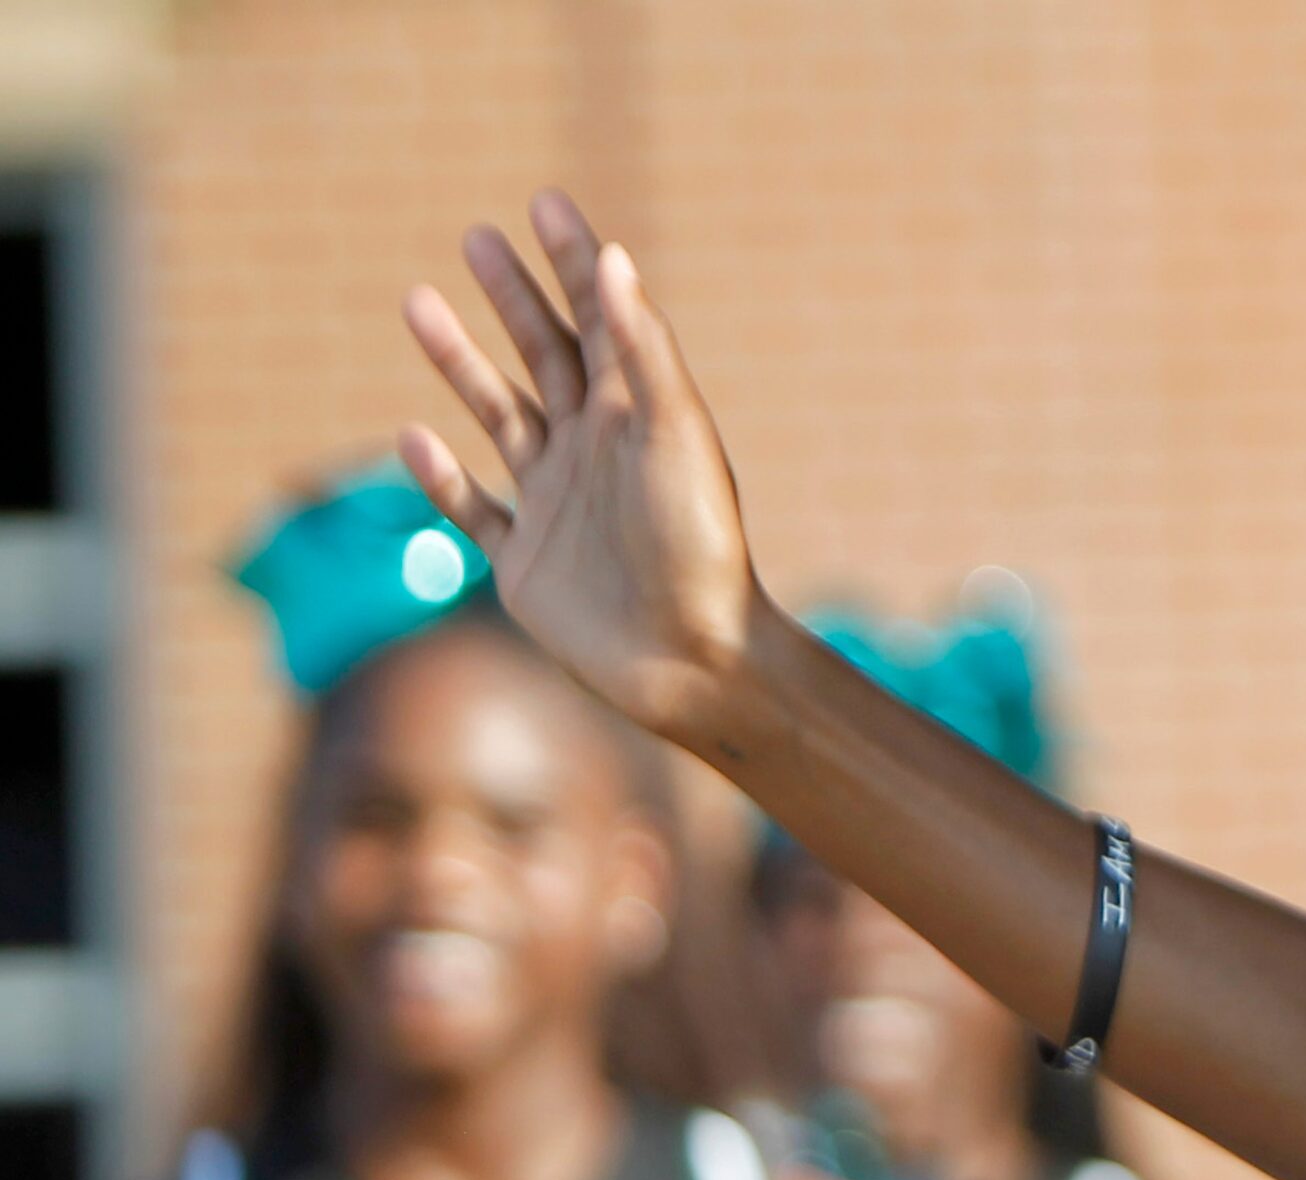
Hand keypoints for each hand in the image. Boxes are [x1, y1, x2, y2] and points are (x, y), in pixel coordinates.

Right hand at [399, 190, 771, 751]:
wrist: (693, 659)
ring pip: (500, 417)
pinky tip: (416, 437)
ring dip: (462, 363)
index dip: (575, 262)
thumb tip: (614, 257)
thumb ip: (642, 350)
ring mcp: (557, 505)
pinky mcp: (526, 564)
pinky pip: (476, 511)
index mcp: (638, 416)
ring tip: (417, 300)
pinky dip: (443, 478)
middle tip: (477, 235)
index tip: (546, 202)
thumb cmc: (697, 544)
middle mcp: (594, 452)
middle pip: (545, 355)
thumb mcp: (674, 434)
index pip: (601, 321)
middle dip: (512, 296)